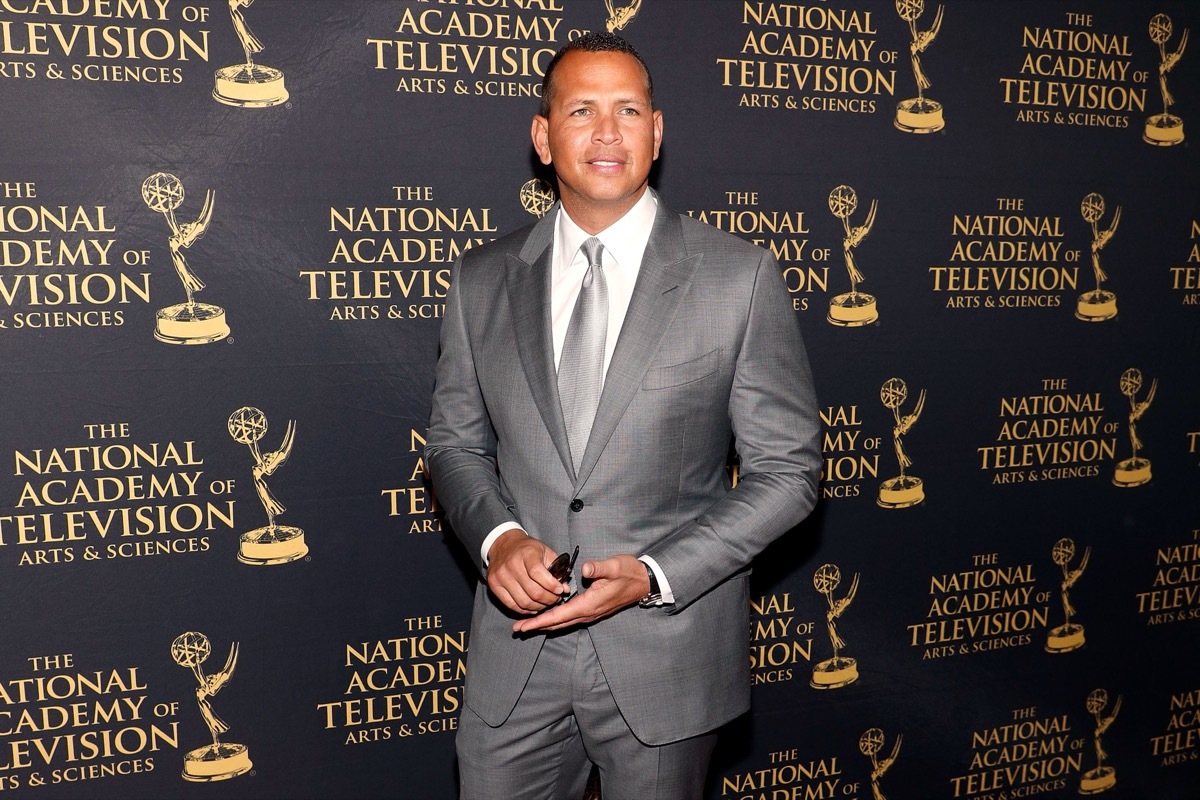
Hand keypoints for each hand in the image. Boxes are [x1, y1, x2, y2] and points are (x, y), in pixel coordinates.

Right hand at [486, 529, 569, 615]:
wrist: (504, 545)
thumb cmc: (528, 549)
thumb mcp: (545, 552)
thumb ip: (557, 569)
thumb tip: (564, 589)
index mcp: (526, 553)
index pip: (538, 573)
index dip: (551, 585)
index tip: (560, 590)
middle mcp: (511, 564)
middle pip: (533, 591)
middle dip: (549, 599)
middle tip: (555, 599)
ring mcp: (501, 576)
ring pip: (523, 601)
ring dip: (538, 607)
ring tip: (545, 603)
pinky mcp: (494, 585)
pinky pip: (511, 605)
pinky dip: (525, 609)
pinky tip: (533, 606)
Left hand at [513, 554, 650, 633]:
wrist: (644, 582)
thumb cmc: (629, 572)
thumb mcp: (615, 566)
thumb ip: (599, 567)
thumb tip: (584, 569)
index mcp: (590, 603)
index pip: (559, 615)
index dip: (540, 621)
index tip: (524, 626)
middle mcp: (588, 612)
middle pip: (558, 623)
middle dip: (537, 626)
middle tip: (517, 629)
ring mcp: (591, 613)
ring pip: (563, 622)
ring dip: (545, 624)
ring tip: (528, 625)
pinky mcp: (592, 609)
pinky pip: (569, 618)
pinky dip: (555, 620)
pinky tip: (548, 617)